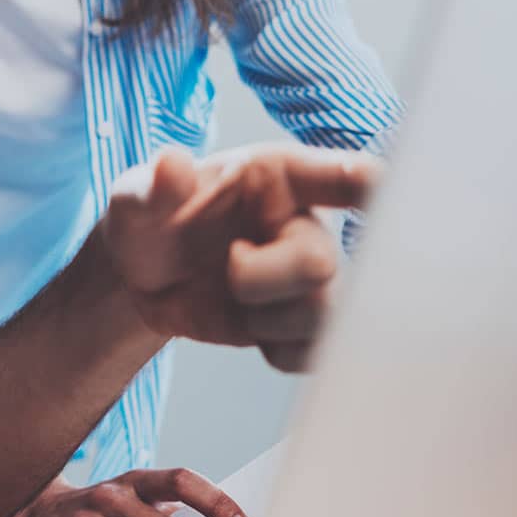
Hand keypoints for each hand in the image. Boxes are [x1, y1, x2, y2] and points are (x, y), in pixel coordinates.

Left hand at [100, 145, 378, 371]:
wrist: (142, 279)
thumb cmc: (149, 221)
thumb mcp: (136, 198)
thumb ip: (154, 186)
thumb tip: (171, 164)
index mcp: (277, 178)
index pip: (342, 175)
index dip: (370, 185)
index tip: (380, 191)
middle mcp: (303, 224)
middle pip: (321, 262)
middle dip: (263, 279)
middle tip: (229, 265)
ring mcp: (306, 277)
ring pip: (325, 314)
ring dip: (268, 320)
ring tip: (234, 301)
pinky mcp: (301, 323)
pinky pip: (315, 351)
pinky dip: (279, 351)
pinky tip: (251, 330)